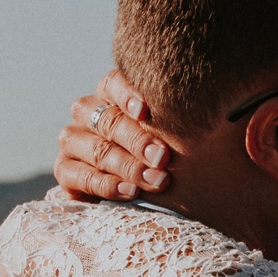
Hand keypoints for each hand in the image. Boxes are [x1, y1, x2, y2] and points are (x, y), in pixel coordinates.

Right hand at [56, 70, 172, 200]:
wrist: (150, 191)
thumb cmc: (173, 151)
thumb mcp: (179, 131)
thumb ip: (185, 116)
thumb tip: (213, 104)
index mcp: (112, 93)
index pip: (114, 84)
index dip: (127, 95)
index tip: (146, 111)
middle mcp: (88, 112)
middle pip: (109, 121)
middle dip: (138, 141)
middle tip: (163, 158)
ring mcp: (73, 141)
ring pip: (97, 150)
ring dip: (128, 167)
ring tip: (157, 180)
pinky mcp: (65, 170)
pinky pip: (80, 176)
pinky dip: (107, 185)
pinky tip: (131, 192)